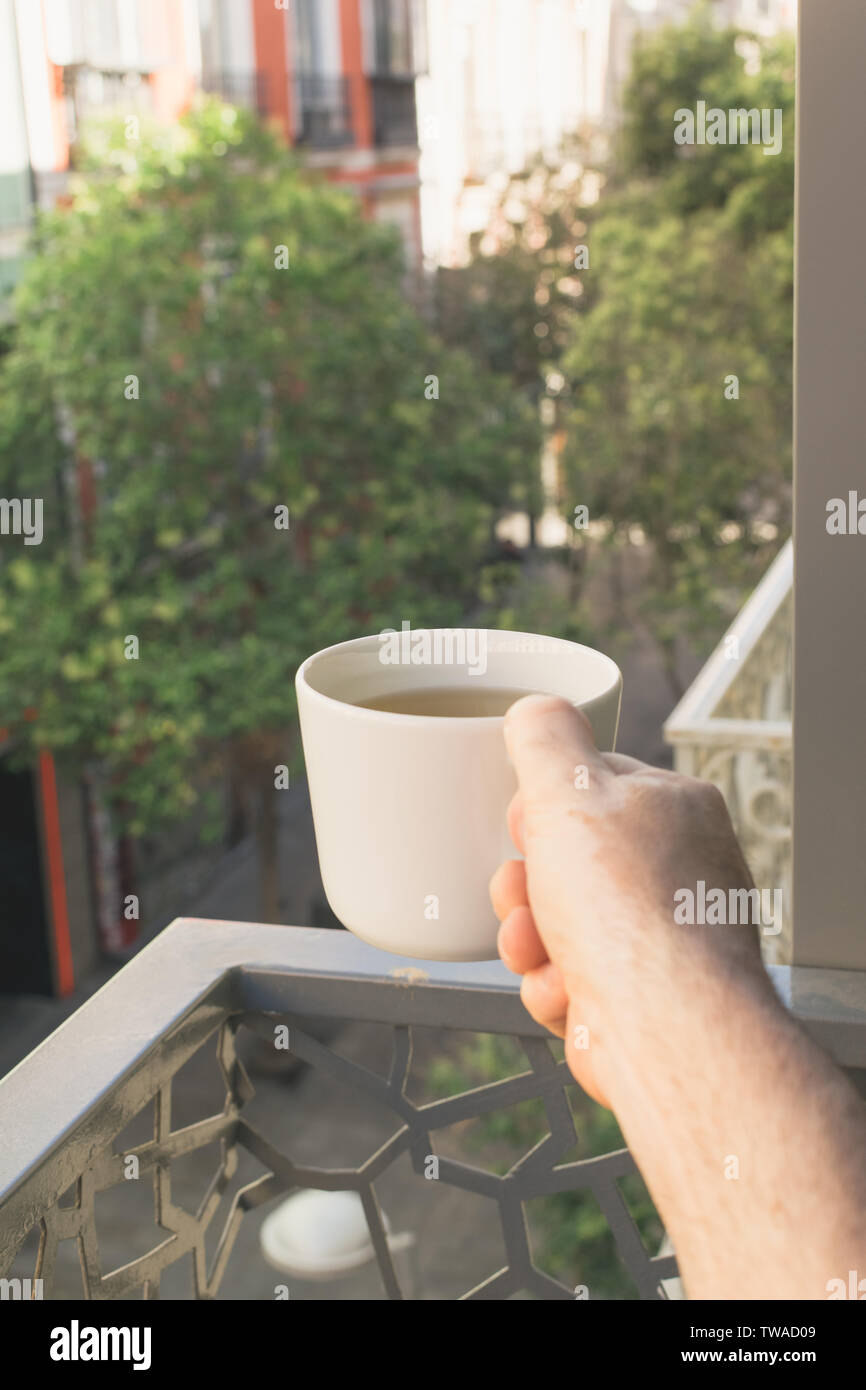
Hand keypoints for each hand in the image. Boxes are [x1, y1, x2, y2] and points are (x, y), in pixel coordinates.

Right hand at [489, 695, 764, 1106]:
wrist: (663, 1027)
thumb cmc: (625, 907)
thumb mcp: (569, 792)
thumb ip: (544, 737)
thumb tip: (534, 707)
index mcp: (676, 808)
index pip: (595, 785)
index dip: (543, 805)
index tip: (524, 824)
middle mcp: (680, 870)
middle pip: (569, 859)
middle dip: (525, 883)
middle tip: (518, 893)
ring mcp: (663, 937)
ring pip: (563, 923)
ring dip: (531, 938)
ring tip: (536, 949)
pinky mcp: (641, 997)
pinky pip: (574, 978)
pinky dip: (557, 987)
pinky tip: (568, 992)